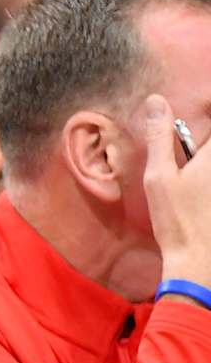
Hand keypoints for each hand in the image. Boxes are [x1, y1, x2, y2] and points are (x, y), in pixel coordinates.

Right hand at [143, 95, 210, 287]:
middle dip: (204, 139)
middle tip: (190, 148)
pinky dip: (205, 174)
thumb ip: (159, 137)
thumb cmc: (176, 219)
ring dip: (205, 156)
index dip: (210, 104)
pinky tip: (199, 193)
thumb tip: (156, 101)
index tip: (203, 105)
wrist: (200, 261)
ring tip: (192, 166)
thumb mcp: (159, 177)